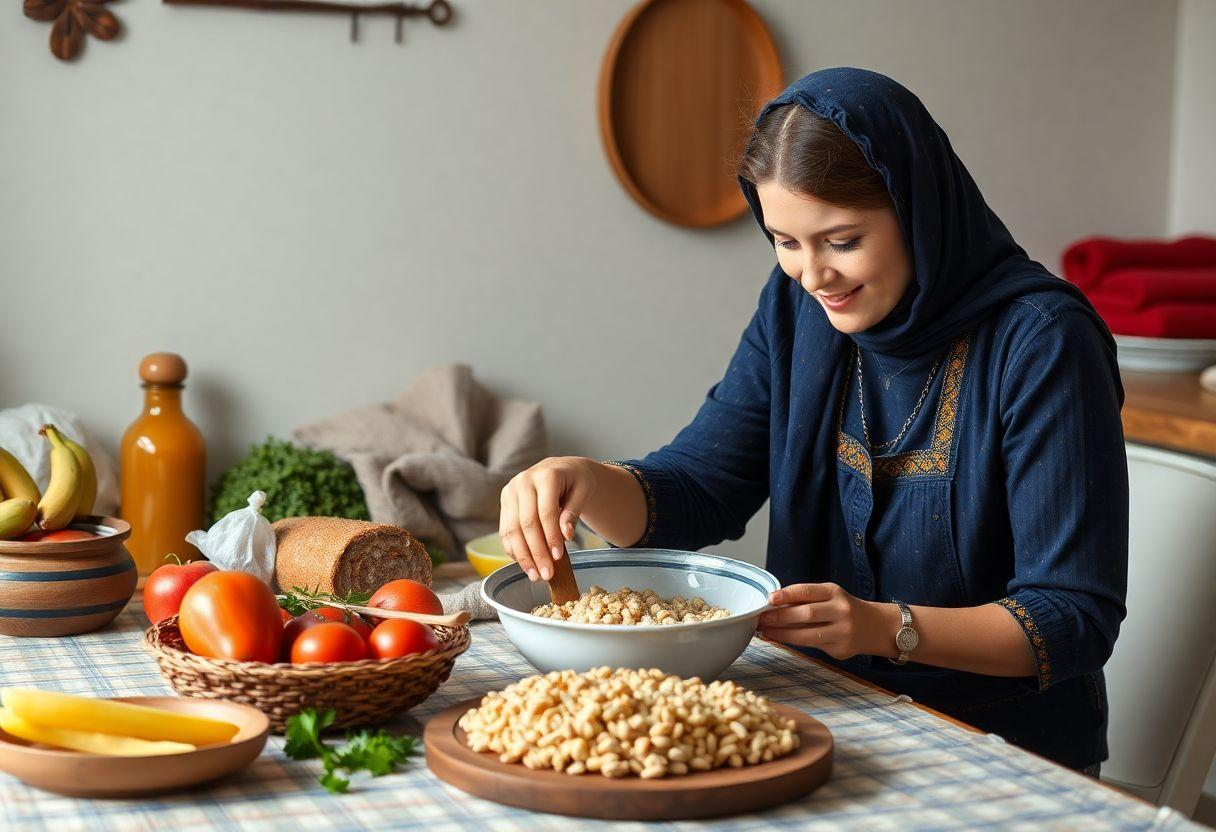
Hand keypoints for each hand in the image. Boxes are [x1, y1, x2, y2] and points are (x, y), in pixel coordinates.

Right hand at [499, 456, 598, 582]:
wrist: (562, 469)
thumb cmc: (576, 481)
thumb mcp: (583, 492)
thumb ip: (573, 512)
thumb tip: (566, 535)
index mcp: (545, 475)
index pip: (545, 512)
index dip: (551, 537)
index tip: (558, 557)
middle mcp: (523, 481)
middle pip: (526, 523)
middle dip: (536, 552)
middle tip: (547, 574)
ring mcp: (510, 492)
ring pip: (512, 529)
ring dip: (523, 556)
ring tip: (535, 575)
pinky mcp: (504, 502)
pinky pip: (505, 531)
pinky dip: (514, 550)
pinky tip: (525, 564)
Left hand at [757, 583, 895, 660]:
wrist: (876, 626)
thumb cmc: (844, 608)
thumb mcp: (830, 596)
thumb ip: (807, 600)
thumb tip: (774, 606)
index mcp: (835, 592)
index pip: (807, 591)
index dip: (786, 594)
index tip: (770, 599)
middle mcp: (841, 610)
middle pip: (805, 614)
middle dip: (780, 617)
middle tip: (761, 619)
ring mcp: (842, 632)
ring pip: (806, 635)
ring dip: (782, 634)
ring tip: (766, 632)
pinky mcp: (841, 650)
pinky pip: (813, 646)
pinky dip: (795, 642)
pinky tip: (782, 639)